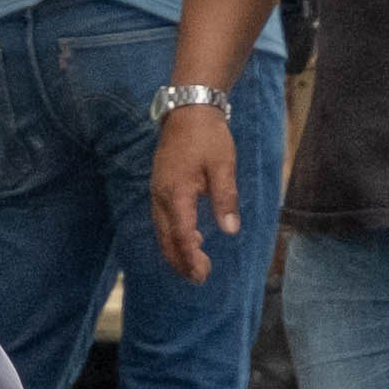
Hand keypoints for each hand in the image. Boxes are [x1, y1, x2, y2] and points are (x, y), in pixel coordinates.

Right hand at [150, 102, 237, 283]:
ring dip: (176, 252)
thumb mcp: (223, 166)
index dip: (191, 257)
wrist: (189, 110)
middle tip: (199, 279)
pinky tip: (188, 240)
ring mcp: (157, 192)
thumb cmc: (208, 136)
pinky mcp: (160, 188)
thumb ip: (226, 199)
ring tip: (193, 267)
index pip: (181, 235)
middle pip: (166, 239)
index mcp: (177, 193)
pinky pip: (162, 221)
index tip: (202, 273)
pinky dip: (172, 236)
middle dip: (181, 262)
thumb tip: (230, 230)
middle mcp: (161, 197)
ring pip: (161, 232)